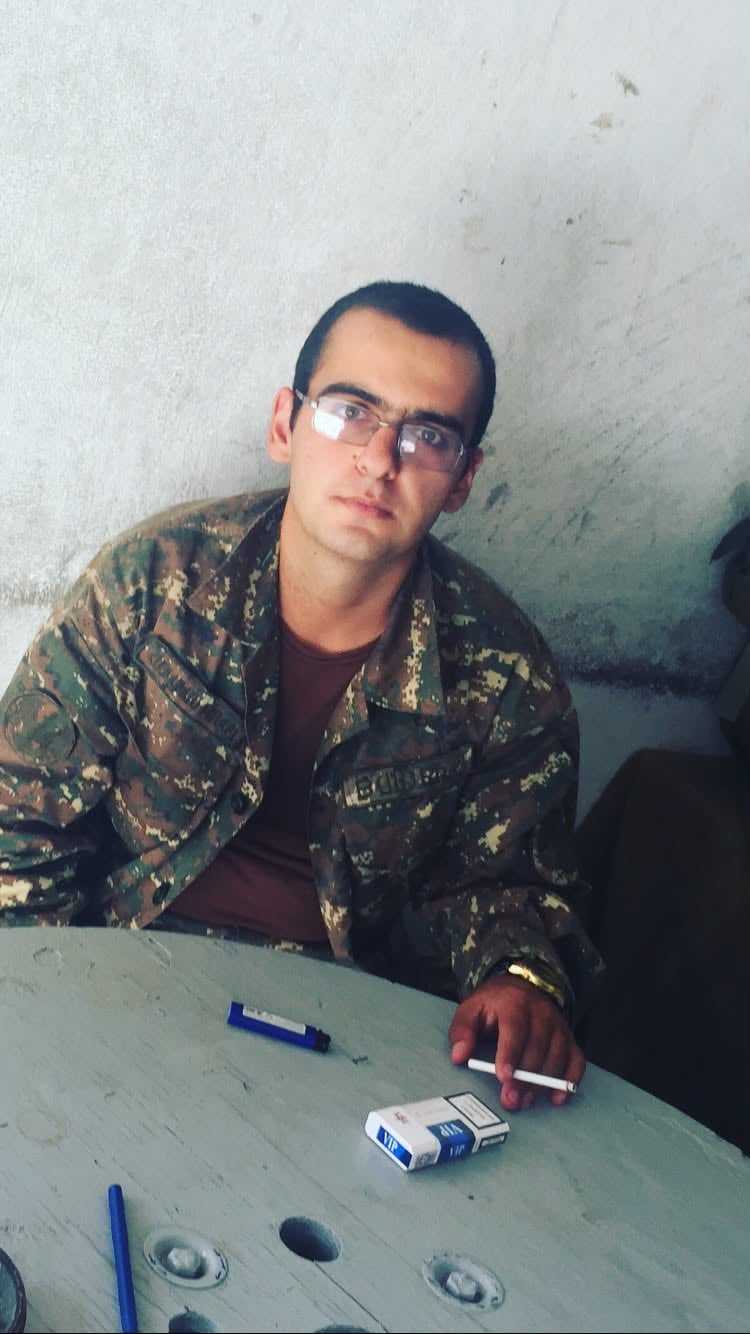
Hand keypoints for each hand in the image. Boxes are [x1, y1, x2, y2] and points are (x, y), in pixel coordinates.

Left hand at [448, 973, 583, 1111]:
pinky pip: (576, 1061)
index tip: (503, 1076)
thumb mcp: (471, 1009)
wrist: (522, 988)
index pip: (515, 1028)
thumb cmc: (494, 1005)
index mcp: (514, 1002)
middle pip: (537, 1046)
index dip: (510, 1053)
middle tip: (510, 1099)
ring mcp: (558, 1026)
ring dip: (541, 1083)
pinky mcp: (569, 1039)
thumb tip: (459, 1056)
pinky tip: (556, 1098)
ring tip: (524, 1102)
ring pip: (556, 1056)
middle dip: (524, 1077)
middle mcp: (541, 1012)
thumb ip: (462, 1031)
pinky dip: (569, 1081)